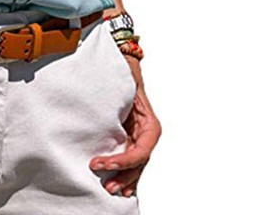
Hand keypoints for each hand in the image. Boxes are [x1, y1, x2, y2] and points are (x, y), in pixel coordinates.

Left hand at [90, 56, 161, 197]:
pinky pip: (129, 159)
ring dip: (124, 178)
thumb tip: (105, 106)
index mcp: (150, 125)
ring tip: (110, 189)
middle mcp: (146, 135)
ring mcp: (138, 138)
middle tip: (107, 185)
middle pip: (138, 162)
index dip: (125, 161)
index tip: (105, 163)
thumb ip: (120, 99)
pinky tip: (120, 186)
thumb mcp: (123, 87)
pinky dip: (125, 173)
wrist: (121, 66)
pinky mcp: (128, 139)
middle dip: (123, 175)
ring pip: (135, 165)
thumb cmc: (122, 75)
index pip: (141, 150)